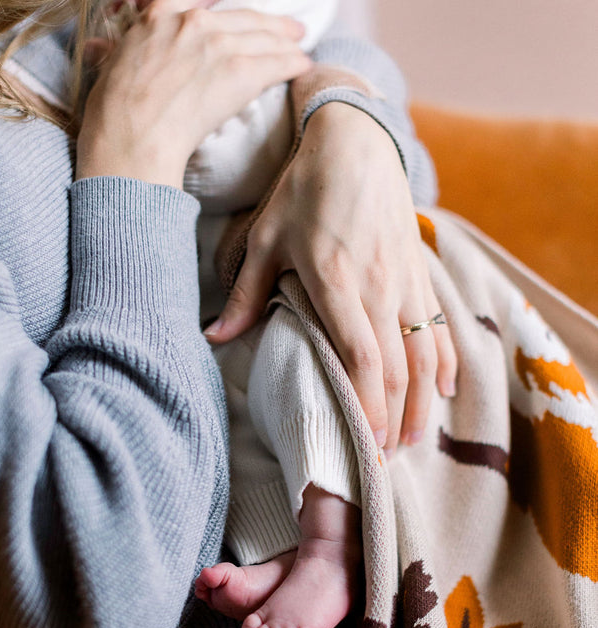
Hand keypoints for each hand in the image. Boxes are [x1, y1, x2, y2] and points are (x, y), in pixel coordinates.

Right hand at [76, 0, 311, 187]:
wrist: (131, 139)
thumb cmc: (112, 115)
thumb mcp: (110, 68)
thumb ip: (119, 53)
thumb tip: (101, 50)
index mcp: (158, 16)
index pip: (200, 2)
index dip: (220, 10)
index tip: (234, 16)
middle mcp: (191, 21)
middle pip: (240, 16)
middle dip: (267, 23)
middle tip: (286, 28)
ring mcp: (217, 44)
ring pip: (262, 36)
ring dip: (285, 41)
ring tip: (299, 44)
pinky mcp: (239, 71)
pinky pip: (276, 61)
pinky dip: (291, 63)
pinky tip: (303, 65)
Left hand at [207, 102, 456, 451]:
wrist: (354, 136)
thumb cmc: (303, 188)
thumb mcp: (265, 236)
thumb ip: (245, 293)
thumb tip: (213, 336)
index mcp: (337, 282)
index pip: (361, 357)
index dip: (368, 404)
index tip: (366, 444)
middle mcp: (379, 286)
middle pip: (397, 367)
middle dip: (393, 418)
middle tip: (386, 460)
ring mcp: (405, 279)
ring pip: (425, 352)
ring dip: (422, 401)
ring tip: (413, 440)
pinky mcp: (420, 270)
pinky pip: (439, 325)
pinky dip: (445, 362)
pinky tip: (446, 391)